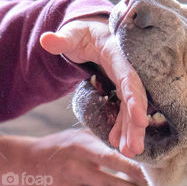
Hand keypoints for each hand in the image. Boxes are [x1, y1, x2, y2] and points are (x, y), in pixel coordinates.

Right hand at [0, 130, 156, 185]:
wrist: (23, 164)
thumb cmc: (59, 148)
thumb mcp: (77, 136)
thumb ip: (102, 138)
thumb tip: (135, 141)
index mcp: (82, 149)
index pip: (113, 158)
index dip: (134, 169)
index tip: (153, 178)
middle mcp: (74, 169)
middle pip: (110, 184)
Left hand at [40, 18, 147, 156]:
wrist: (90, 35)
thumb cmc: (81, 33)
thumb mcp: (71, 34)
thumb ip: (60, 40)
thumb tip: (45, 40)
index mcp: (116, 53)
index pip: (128, 77)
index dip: (135, 98)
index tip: (141, 119)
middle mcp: (125, 68)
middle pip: (134, 98)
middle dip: (135, 124)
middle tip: (134, 148)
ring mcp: (124, 81)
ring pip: (131, 108)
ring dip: (130, 130)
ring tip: (129, 152)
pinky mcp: (121, 91)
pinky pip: (123, 111)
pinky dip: (122, 127)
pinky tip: (116, 143)